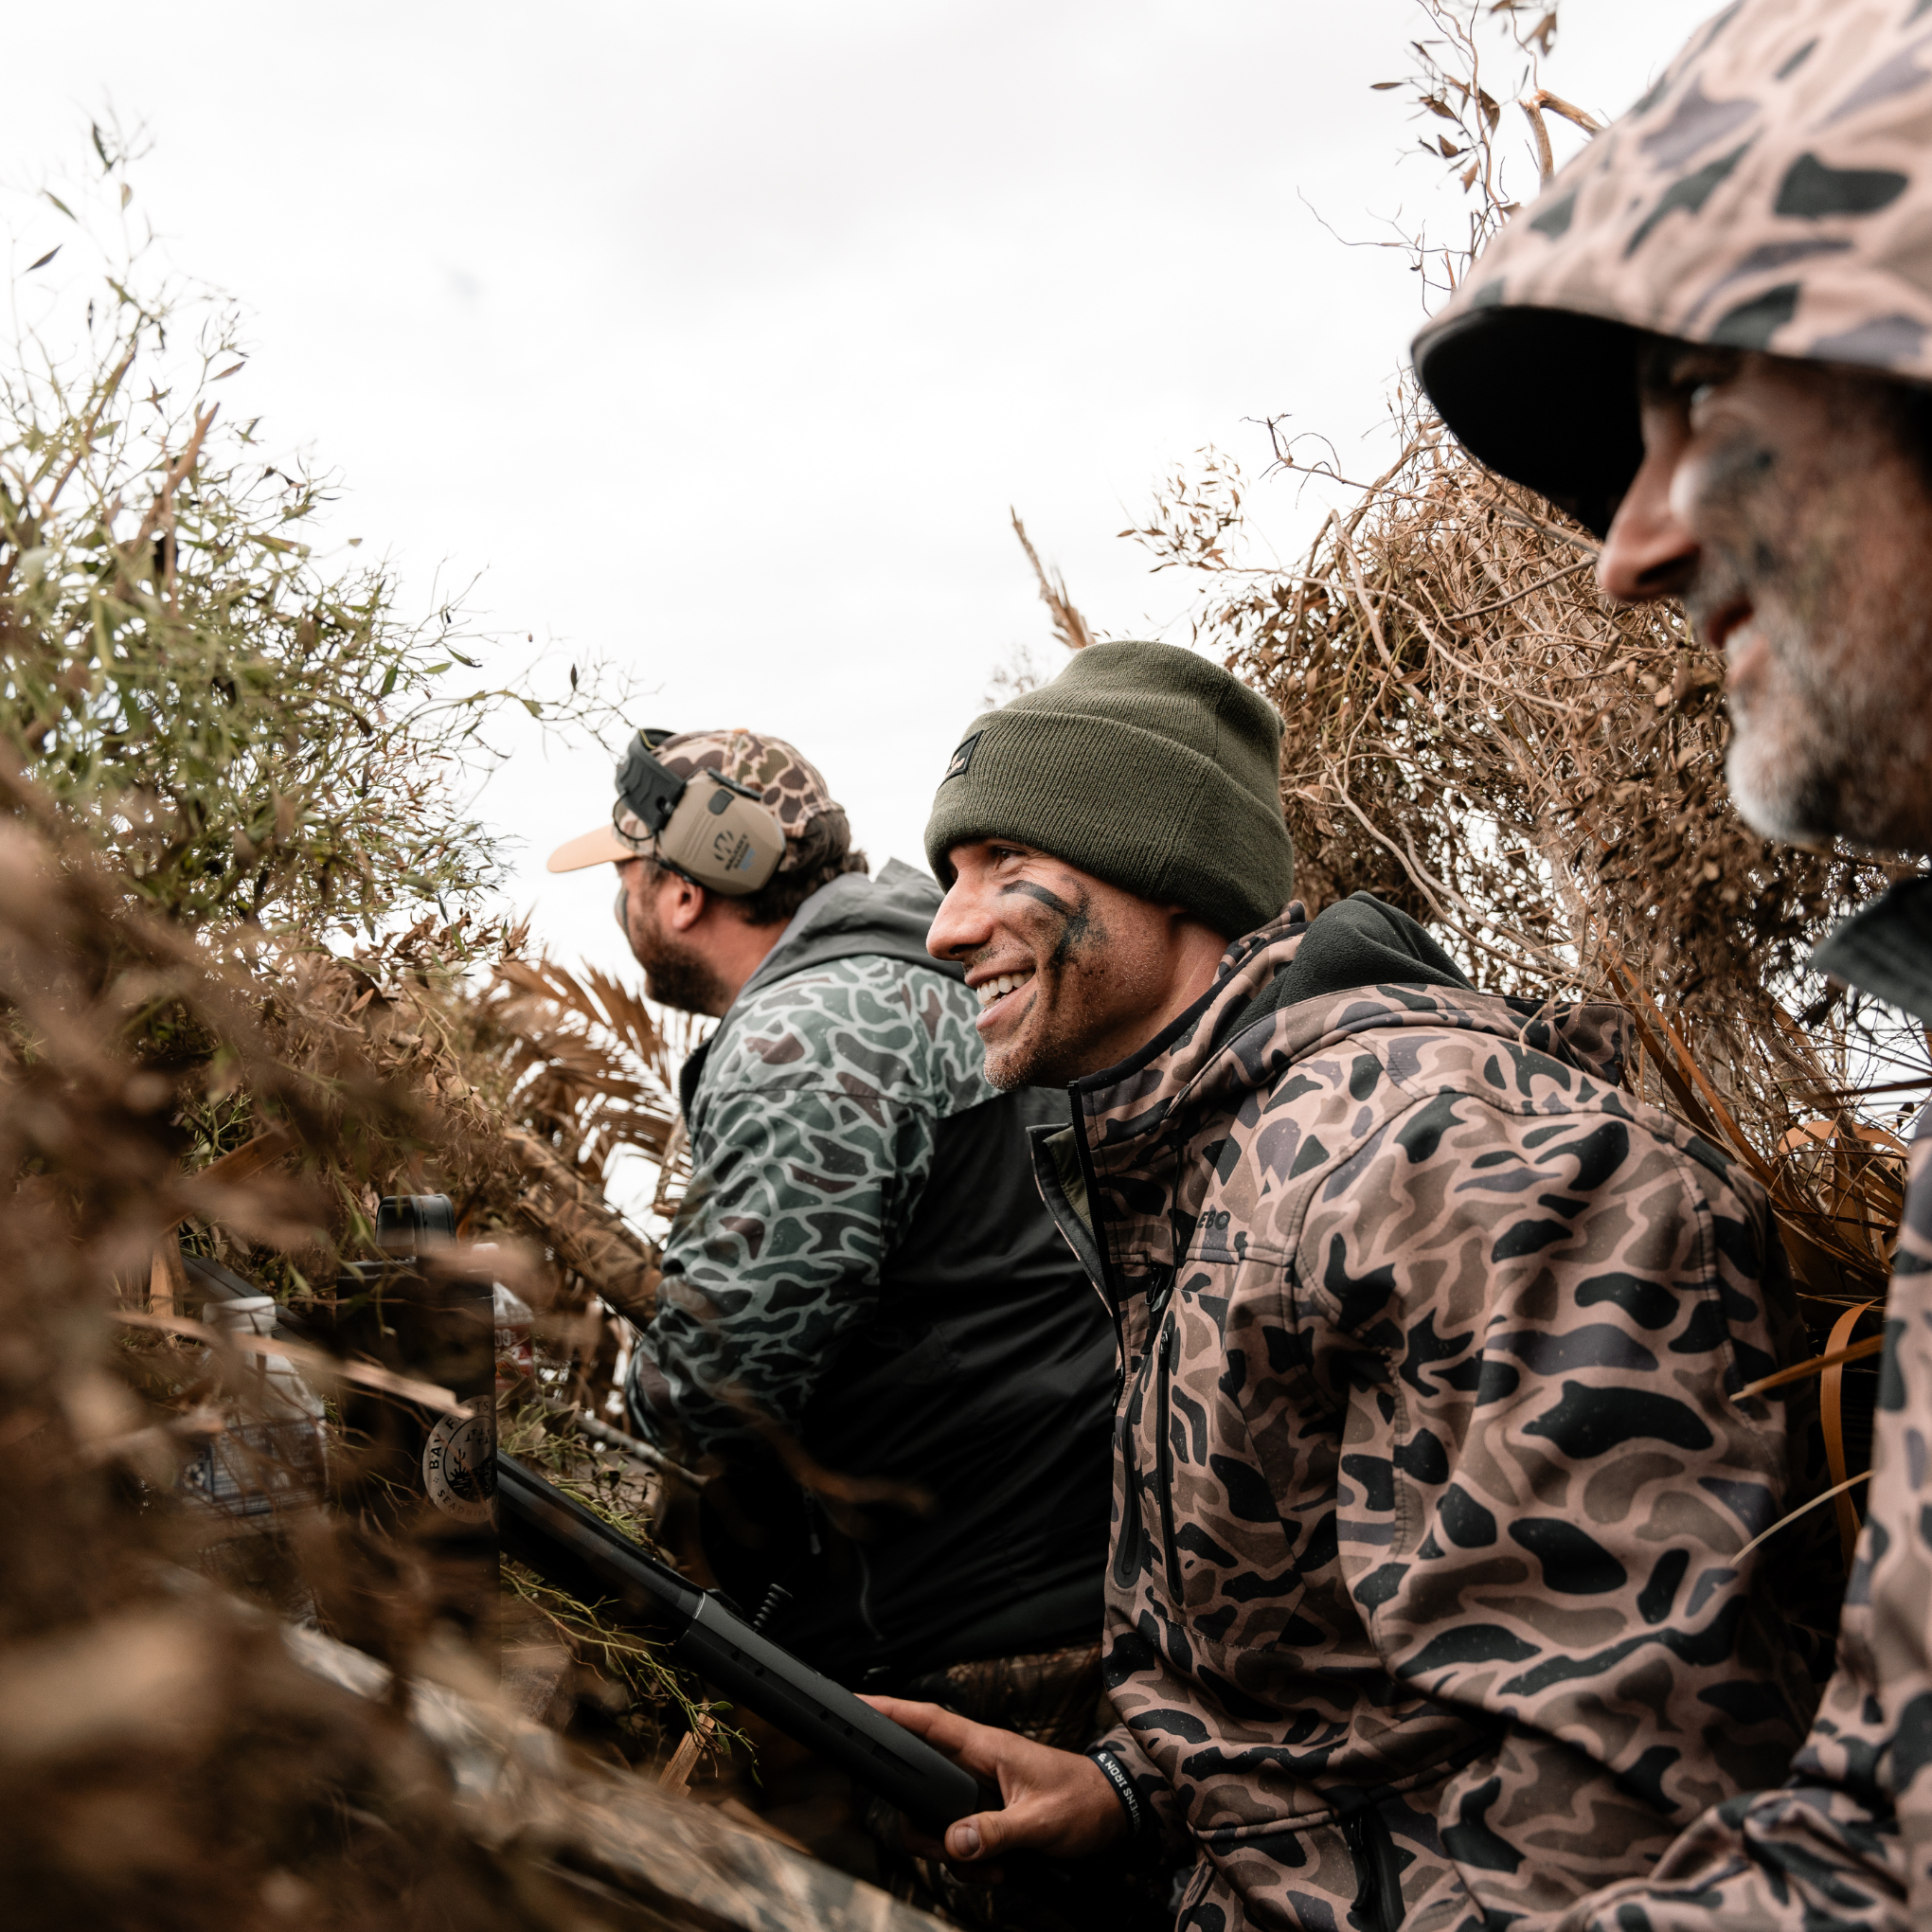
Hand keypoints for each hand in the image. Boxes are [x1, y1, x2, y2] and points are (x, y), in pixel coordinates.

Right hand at [862, 1695, 1127, 1876]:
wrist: (1115, 1813)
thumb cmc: (1084, 1803)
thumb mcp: (1039, 1822)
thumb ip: (995, 1832)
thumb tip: (953, 1842)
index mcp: (984, 1746)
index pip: (926, 1721)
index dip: (887, 1710)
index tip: (853, 1703)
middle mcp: (976, 1763)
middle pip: (919, 1786)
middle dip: (925, 1828)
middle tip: (947, 1850)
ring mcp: (980, 1788)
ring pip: (938, 1820)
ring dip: (956, 1852)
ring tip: (992, 1867)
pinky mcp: (989, 1811)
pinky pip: (959, 1838)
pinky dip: (972, 1860)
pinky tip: (1000, 1870)